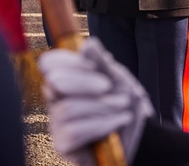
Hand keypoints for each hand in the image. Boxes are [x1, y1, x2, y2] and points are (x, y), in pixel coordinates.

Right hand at [40, 38, 152, 164]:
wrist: (140, 134)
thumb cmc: (125, 104)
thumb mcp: (118, 79)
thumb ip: (102, 63)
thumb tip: (89, 43)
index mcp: (66, 80)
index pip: (49, 64)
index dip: (67, 61)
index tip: (92, 65)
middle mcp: (56, 100)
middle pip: (54, 83)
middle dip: (85, 82)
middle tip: (108, 86)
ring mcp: (57, 123)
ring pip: (67, 108)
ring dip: (101, 106)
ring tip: (122, 106)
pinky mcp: (63, 144)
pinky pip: (73, 132)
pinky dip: (101, 124)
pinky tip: (118, 122)